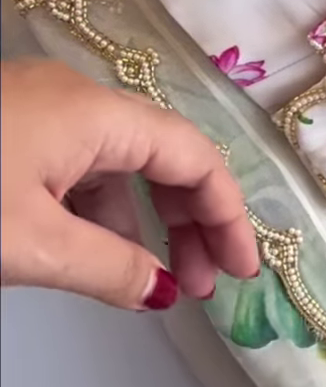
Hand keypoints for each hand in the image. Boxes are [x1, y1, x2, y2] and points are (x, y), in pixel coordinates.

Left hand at [1, 58, 258, 309]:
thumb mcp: (32, 243)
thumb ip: (107, 269)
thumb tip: (162, 290)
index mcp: (95, 112)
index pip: (193, 158)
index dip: (226, 217)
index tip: (241, 271)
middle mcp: (75, 96)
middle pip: (161, 156)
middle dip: (190, 221)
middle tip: (203, 285)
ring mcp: (38, 107)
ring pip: (114, 163)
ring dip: (140, 220)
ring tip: (147, 280)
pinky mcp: (10, 127)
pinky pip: (75, 165)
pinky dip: (96, 208)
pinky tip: (94, 251)